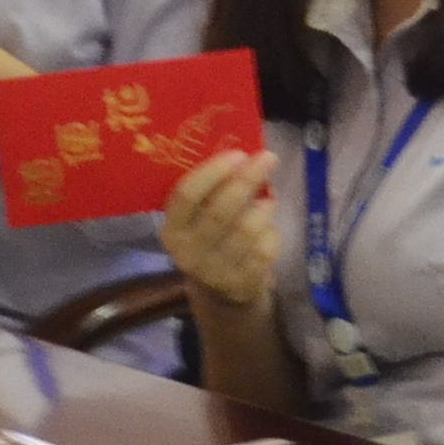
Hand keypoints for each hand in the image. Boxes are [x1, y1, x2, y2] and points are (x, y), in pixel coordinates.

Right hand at [161, 149, 282, 312]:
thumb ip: (211, 190)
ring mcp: (216, 271)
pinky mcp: (242, 283)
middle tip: (268, 158)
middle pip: (221, 211)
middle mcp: (188, 252)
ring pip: (247, 229)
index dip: (213, 172)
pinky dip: (271, 232)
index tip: (238, 153)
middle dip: (248, 180)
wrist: (219, 291)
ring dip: (263, 207)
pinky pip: (265, 249)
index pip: (187, 195)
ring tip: (267, 200)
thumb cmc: (209, 237)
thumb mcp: (198, 217)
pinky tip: (267, 227)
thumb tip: (244, 153)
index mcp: (172, 228)